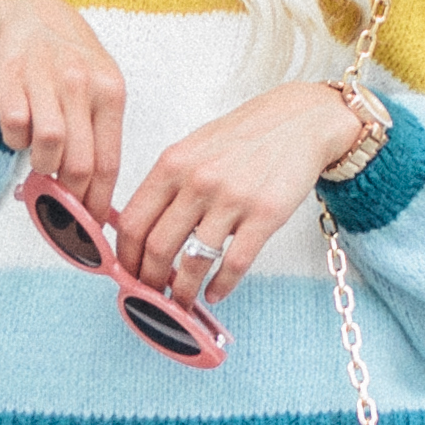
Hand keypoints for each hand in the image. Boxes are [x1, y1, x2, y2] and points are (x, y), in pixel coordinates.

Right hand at [0, 0, 124, 210]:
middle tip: (60, 199)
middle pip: (79, 163)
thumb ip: (99, 140)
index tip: (90, 225)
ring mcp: (44, 78)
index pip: (108, 163)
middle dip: (68, 194)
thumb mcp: (100, 93)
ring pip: (47, 148)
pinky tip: (20, 131)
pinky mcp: (8, 78)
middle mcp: (80, 83)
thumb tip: (98, 201)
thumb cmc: (71, 66)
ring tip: (40, 158)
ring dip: (41, 165)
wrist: (34, 19)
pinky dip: (15, 141)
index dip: (97, 203)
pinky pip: (14, 129)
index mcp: (110, 92)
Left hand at [114, 83, 351, 305]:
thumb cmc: (244, 136)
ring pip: (194, 262)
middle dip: (148, 282)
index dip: (124, 258)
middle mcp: (198, 181)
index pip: (133, 222)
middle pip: (157, 247)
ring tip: (181, 304)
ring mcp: (232, 199)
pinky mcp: (266, 215)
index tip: (126, 275)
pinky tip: (215, 294)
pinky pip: (236, 263)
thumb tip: (137, 229)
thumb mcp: (193, 148)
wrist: (300, 120)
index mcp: (172, 164)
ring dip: (182, 292)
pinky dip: (221, 286)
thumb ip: (166, 184)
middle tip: (149, 298)